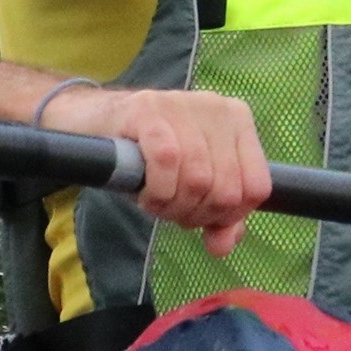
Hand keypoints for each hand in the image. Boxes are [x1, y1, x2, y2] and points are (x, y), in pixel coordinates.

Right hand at [42, 83, 270, 255]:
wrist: (93, 123)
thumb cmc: (148, 157)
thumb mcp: (190, 186)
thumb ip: (218, 217)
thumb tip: (223, 246)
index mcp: (238, 120)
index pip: (257, 187)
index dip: (229, 216)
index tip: (201, 216)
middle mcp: (216, 107)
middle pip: (226, 189)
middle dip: (196, 214)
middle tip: (171, 210)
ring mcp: (182, 104)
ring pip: (198, 179)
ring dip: (172, 206)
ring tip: (155, 202)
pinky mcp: (148, 109)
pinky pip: (167, 162)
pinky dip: (157, 191)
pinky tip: (145, 194)